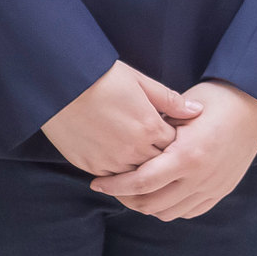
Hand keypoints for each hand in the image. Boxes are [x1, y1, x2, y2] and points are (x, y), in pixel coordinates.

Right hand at [40, 61, 199, 175]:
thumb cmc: (101, 76)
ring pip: (137, 177)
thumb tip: (197, 111)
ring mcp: (112, 161)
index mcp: (149, 127)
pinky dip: (119, 176)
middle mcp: (134, 149)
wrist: (59, 82)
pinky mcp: (92, 166)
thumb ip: (170, 100)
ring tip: (140, 163)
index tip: (172, 139)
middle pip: (159, 166)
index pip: (175, 147)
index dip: (176, 144)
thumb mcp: (139, 81)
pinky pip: (114, 179)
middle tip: (160, 156)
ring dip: (141, 170)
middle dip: (162, 161)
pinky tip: (120, 166)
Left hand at [90, 80, 256, 221]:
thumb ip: (155, 130)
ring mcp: (213, 187)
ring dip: (148, 206)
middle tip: (112, 188)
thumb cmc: (214, 99)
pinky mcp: (222, 191)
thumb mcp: (179, 109)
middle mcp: (200, 177)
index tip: (97, 183)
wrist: (254, 105)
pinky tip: (160, 194)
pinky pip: (191, 212)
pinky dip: (171, 208)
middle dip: (127, 200)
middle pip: (152, 204)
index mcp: (187, 155)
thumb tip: (127, 143)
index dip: (115, 186)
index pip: (142, 182)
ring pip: (170, 213)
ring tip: (133, 192)